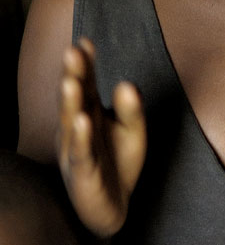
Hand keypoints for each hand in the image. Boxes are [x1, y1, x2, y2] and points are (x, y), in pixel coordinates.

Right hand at [58, 38, 145, 237]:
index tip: (85, 41)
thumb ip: (132, 107)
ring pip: (72, 122)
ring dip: (71, 101)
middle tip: (72, 51)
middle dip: (74, 75)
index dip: (86, 64)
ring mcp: (77, 148)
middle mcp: (78, 126)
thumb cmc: (118, 159)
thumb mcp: (133, 130)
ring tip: (72, 80)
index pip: (87, 83)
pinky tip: (83, 121)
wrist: (114, 203)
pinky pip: (81, 152)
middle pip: (76, 97)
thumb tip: (128, 83)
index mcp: (91, 111)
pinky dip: (81, 137)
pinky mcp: (83, 172)